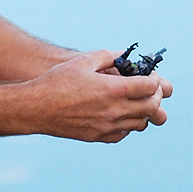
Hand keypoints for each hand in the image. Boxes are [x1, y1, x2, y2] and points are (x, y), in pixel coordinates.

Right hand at [29, 50, 167, 142]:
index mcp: (113, 89)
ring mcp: (108, 126)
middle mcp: (114, 110)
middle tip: (150, 90)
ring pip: (141, 124)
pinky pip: (124, 134)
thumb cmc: (58, 81)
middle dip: (155, 97)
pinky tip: (120, 114)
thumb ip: (108, 56)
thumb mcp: (83, 61)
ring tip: (135, 102)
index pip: (150, 87)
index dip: (154, 80)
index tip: (151, 76)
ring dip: (143, 112)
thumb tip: (124, 55)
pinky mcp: (99, 137)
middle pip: (151, 107)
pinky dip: (128, 125)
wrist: (37, 108)